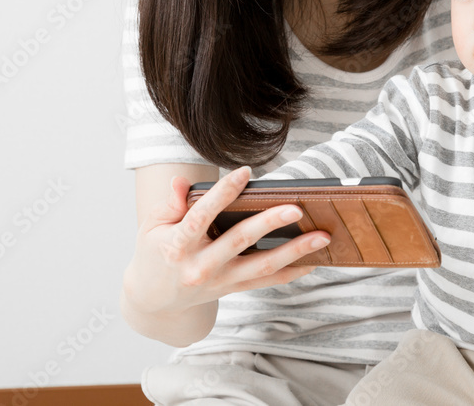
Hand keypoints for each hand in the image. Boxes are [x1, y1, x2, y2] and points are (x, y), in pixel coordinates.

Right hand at [123, 166, 330, 320]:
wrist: (153, 300)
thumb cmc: (154, 253)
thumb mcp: (152, 226)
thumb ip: (169, 203)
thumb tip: (182, 181)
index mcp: (178, 245)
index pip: (201, 216)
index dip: (223, 193)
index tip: (245, 172)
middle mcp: (201, 265)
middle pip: (239, 241)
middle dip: (269, 224)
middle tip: (296, 207)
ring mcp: (219, 281)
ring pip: (261, 266)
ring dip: (294, 252)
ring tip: (321, 236)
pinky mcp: (233, 289)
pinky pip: (266, 282)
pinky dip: (291, 272)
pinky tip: (314, 261)